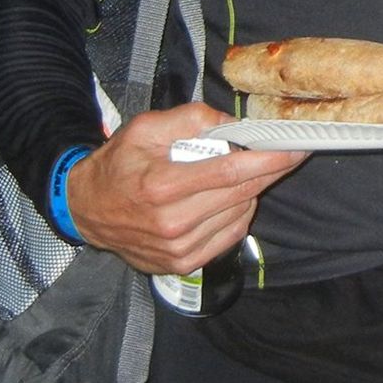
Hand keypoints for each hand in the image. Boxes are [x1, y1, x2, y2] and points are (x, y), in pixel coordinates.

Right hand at [65, 101, 303, 274]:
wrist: (86, 210)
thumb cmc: (118, 164)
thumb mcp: (145, 128)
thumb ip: (192, 119)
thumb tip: (233, 124)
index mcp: (162, 185)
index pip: (231, 171)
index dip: (269, 159)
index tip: (297, 148)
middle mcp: (172, 222)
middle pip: (241, 193)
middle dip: (270, 171)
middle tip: (288, 152)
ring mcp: (178, 248)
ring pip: (240, 215)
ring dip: (251, 192)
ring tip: (241, 173)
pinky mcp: (182, 263)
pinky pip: (230, 236)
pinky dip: (238, 214)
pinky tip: (228, 199)